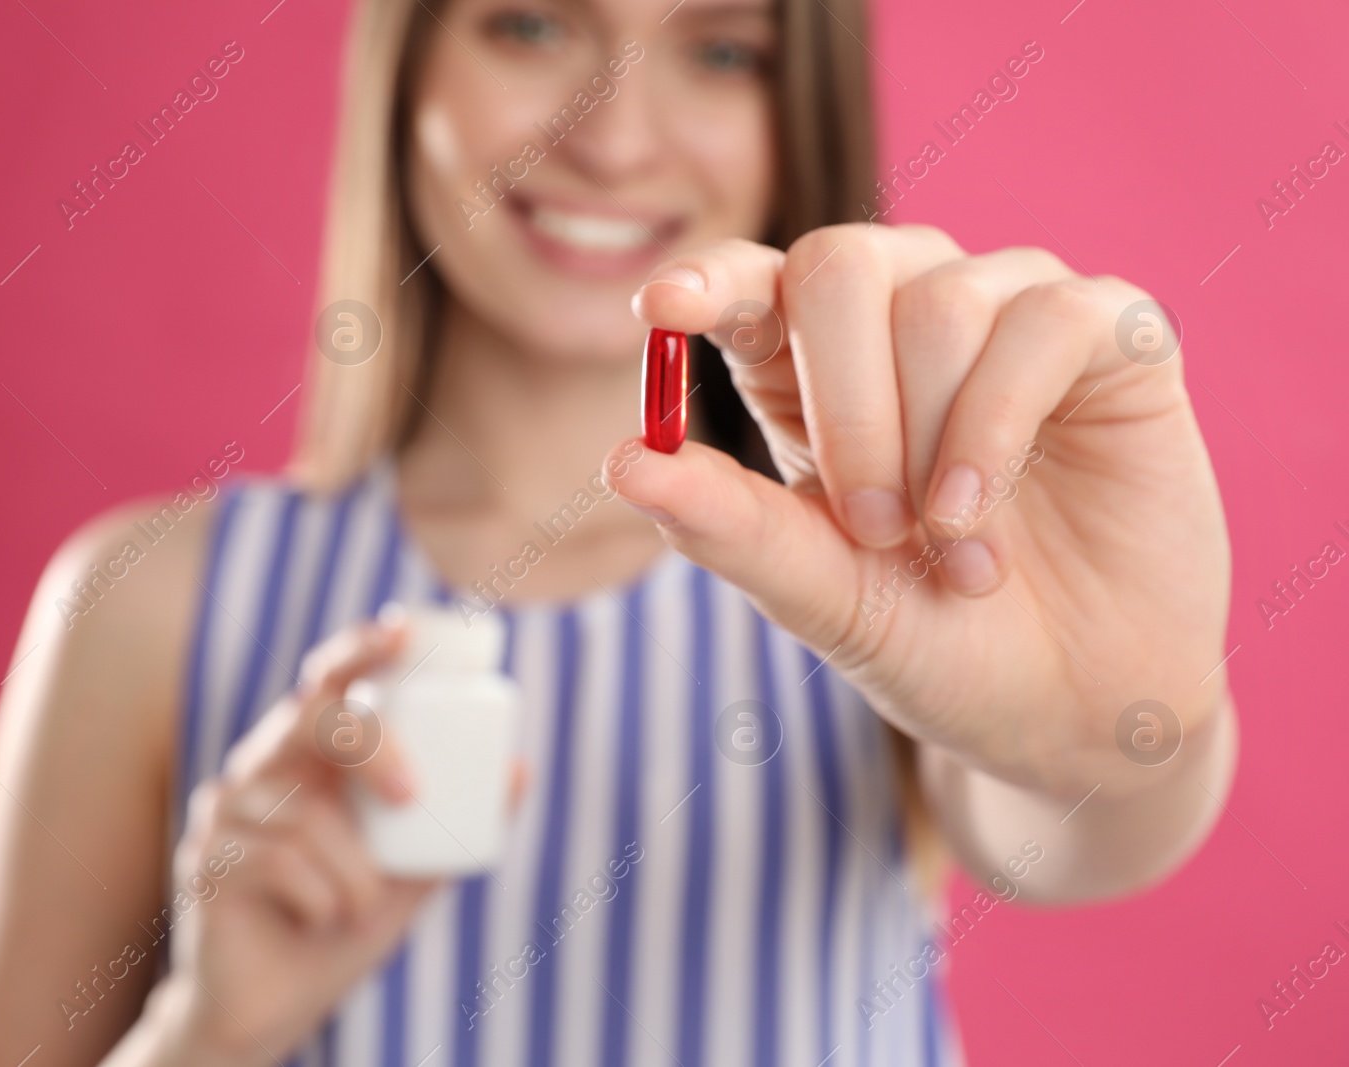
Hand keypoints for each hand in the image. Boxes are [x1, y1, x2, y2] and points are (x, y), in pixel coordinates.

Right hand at [136, 620, 434, 1065]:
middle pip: (311, 717)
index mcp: (310, 755)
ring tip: (358, 905)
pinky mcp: (204, 860)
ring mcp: (225, 810)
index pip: (329, 681)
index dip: (360, 648)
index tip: (403, 632)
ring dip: (353, 871)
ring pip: (303, 810)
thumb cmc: (342, 923)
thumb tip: (519, 769)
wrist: (276, 1006)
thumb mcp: (412, 873)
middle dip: (371, 747)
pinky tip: (320, 918)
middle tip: (412, 796)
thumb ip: (455, 824)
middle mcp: (263, 766)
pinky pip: (277, 860)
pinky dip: (321, 896)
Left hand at [608, 224, 1230, 799]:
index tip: (661, 311)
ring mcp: (1010, 311)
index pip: (753, 279)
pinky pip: (1048, 321)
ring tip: (950, 549)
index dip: (708, 280)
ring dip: (931, 442)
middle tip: (869, 528)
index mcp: (812, 364)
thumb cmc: (928, 640)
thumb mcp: (817, 592)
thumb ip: (729, 525)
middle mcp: (906, 311)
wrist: (1065, 708)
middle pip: (840, 263)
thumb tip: (623, 461)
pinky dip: (1001, 426)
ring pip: (940, 301)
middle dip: (842, 405)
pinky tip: (986, 520)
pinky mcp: (1111, 334)